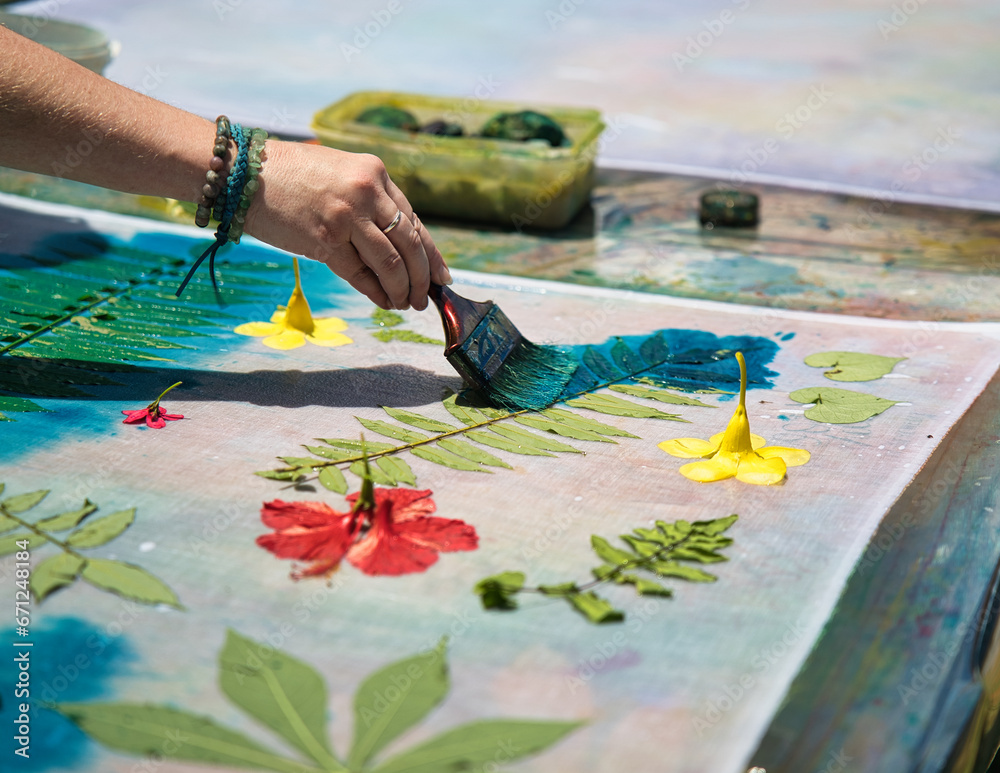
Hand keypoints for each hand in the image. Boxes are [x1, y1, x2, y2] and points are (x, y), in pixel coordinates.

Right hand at [243, 140, 450, 310]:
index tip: (441, 274)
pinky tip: (384, 302)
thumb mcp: (340, 174)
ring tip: (407, 303)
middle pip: (409, 244)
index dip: (430, 252)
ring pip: (391, 263)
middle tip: (428, 296)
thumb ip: (369, 201)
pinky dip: (376, 292)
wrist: (243, 173)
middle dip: (423, 276)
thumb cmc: (290, 176)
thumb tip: (398, 245)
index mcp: (374, 172)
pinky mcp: (325, 240)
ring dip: (403, 289)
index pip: (413, 219)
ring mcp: (346, 217)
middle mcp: (366, 192)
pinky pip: (360, 274)